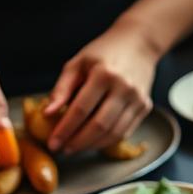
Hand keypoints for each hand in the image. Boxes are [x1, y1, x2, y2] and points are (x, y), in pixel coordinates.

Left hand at [45, 24, 157, 153]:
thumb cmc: (103, 53)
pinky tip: (92, 142)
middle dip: (78, 142)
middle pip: (98, 126)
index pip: (80, 109)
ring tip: (75, 148)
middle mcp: (124, 87)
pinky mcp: (145, 107)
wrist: (138, 43)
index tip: (53, 143)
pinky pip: (125, 132)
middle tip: (63, 150)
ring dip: (91, 145)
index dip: (65, 129)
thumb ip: (61, 89)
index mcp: (104, 74)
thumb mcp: (77, 64)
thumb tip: (47, 114)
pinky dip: (106, 142)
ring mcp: (137, 99)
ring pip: (113, 133)